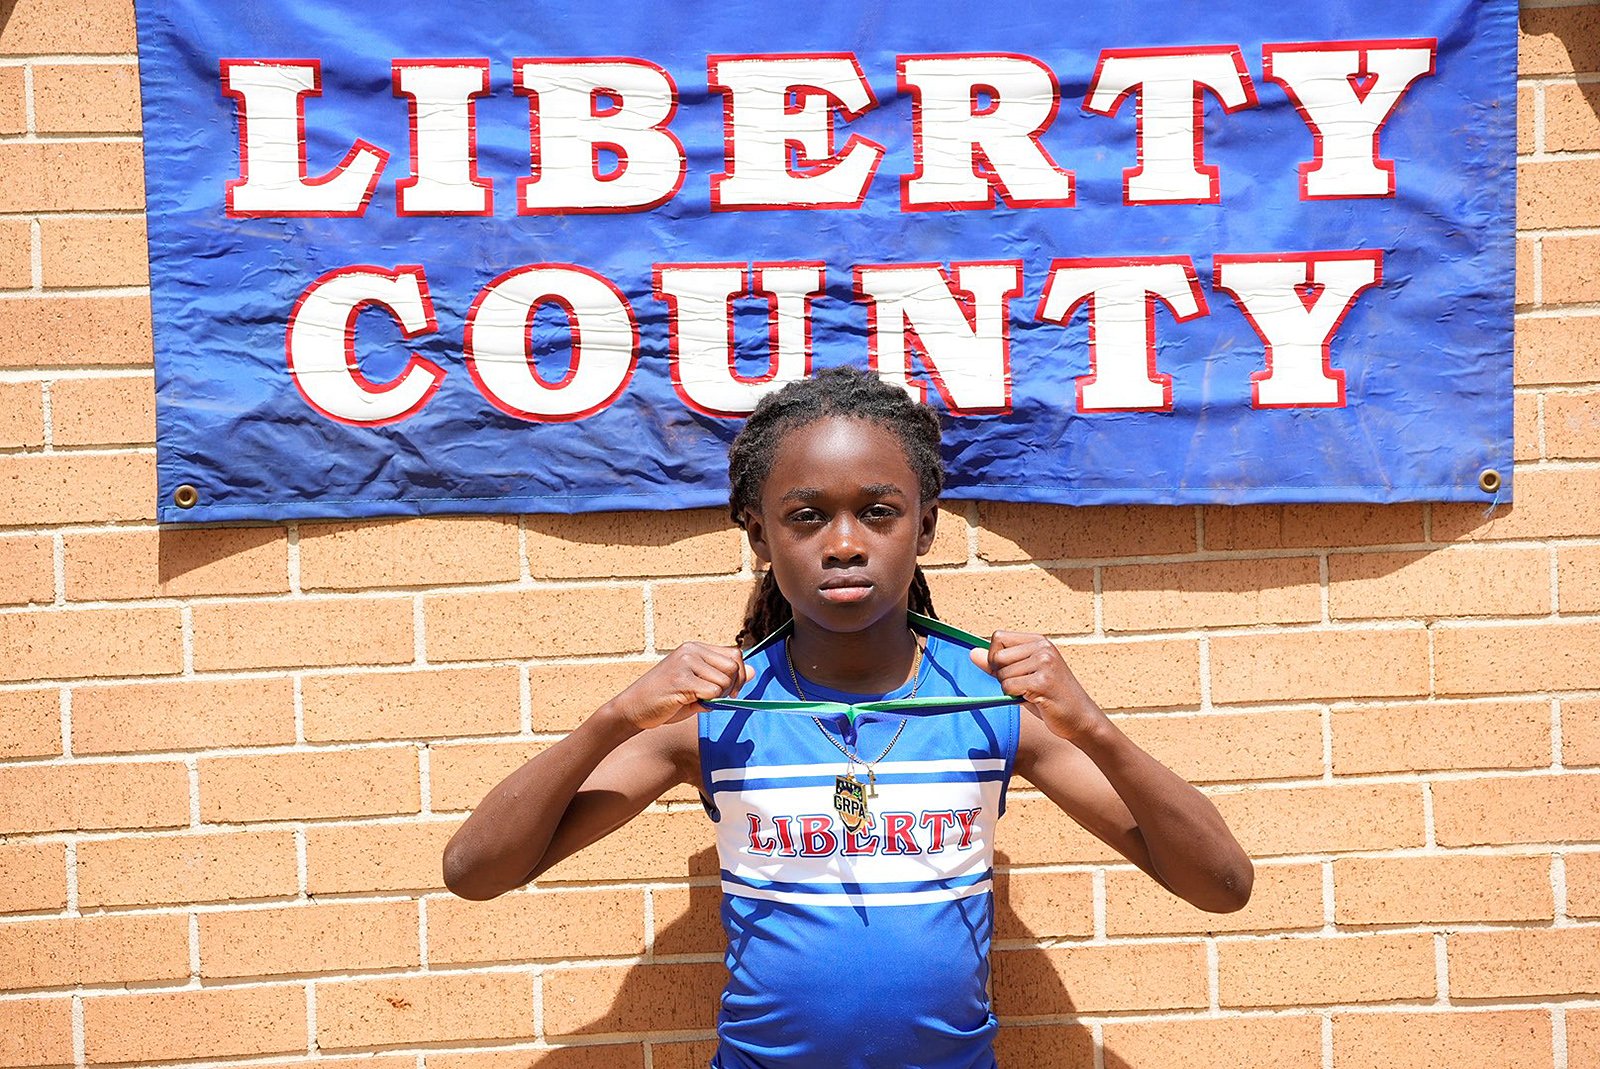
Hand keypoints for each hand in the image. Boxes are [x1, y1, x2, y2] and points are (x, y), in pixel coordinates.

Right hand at [603, 642, 752, 730]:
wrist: (632, 708)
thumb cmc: (665, 699)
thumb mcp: (698, 685)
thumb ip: (723, 677)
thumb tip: (753, 671)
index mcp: (695, 648)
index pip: (735, 654)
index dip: (740, 674)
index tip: (731, 691)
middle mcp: (691, 650)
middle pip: (734, 666)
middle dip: (733, 687)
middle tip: (716, 699)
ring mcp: (685, 663)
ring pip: (724, 680)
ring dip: (718, 697)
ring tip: (698, 700)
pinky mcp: (681, 679)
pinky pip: (711, 691)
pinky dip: (707, 702)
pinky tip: (688, 702)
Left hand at [969, 631, 1108, 742]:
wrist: (1081, 718)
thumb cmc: (1050, 697)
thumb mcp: (1023, 676)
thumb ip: (998, 665)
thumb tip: (972, 653)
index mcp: (1038, 641)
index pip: (998, 637)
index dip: (995, 658)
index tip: (1009, 672)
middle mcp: (1042, 647)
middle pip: (996, 656)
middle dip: (1001, 676)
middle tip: (1023, 686)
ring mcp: (1045, 662)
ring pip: (1002, 674)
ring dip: (1011, 690)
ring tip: (1032, 693)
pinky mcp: (1043, 681)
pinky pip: (1009, 687)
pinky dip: (1016, 698)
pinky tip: (1036, 699)